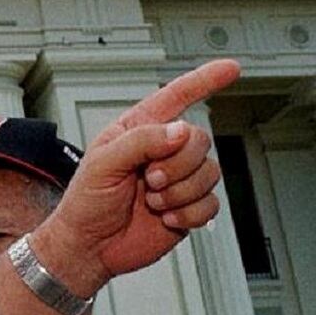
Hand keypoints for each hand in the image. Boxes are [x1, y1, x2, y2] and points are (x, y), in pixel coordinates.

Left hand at [33, 59, 239, 295]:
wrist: (90, 246)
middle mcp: (162, 151)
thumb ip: (141, 141)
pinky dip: (188, 214)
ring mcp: (177, 179)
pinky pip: (211, 204)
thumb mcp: (102, 163)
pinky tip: (164, 218)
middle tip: (148, 180)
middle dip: (176, 164)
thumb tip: (180, 130)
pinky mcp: (188, 207)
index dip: (203, 81)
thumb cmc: (85, 202)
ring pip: (210, 173)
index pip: (175, 98)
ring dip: (179, 192)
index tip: (230, 68)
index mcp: (138, 131)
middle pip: (199, 140)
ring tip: (151, 201)